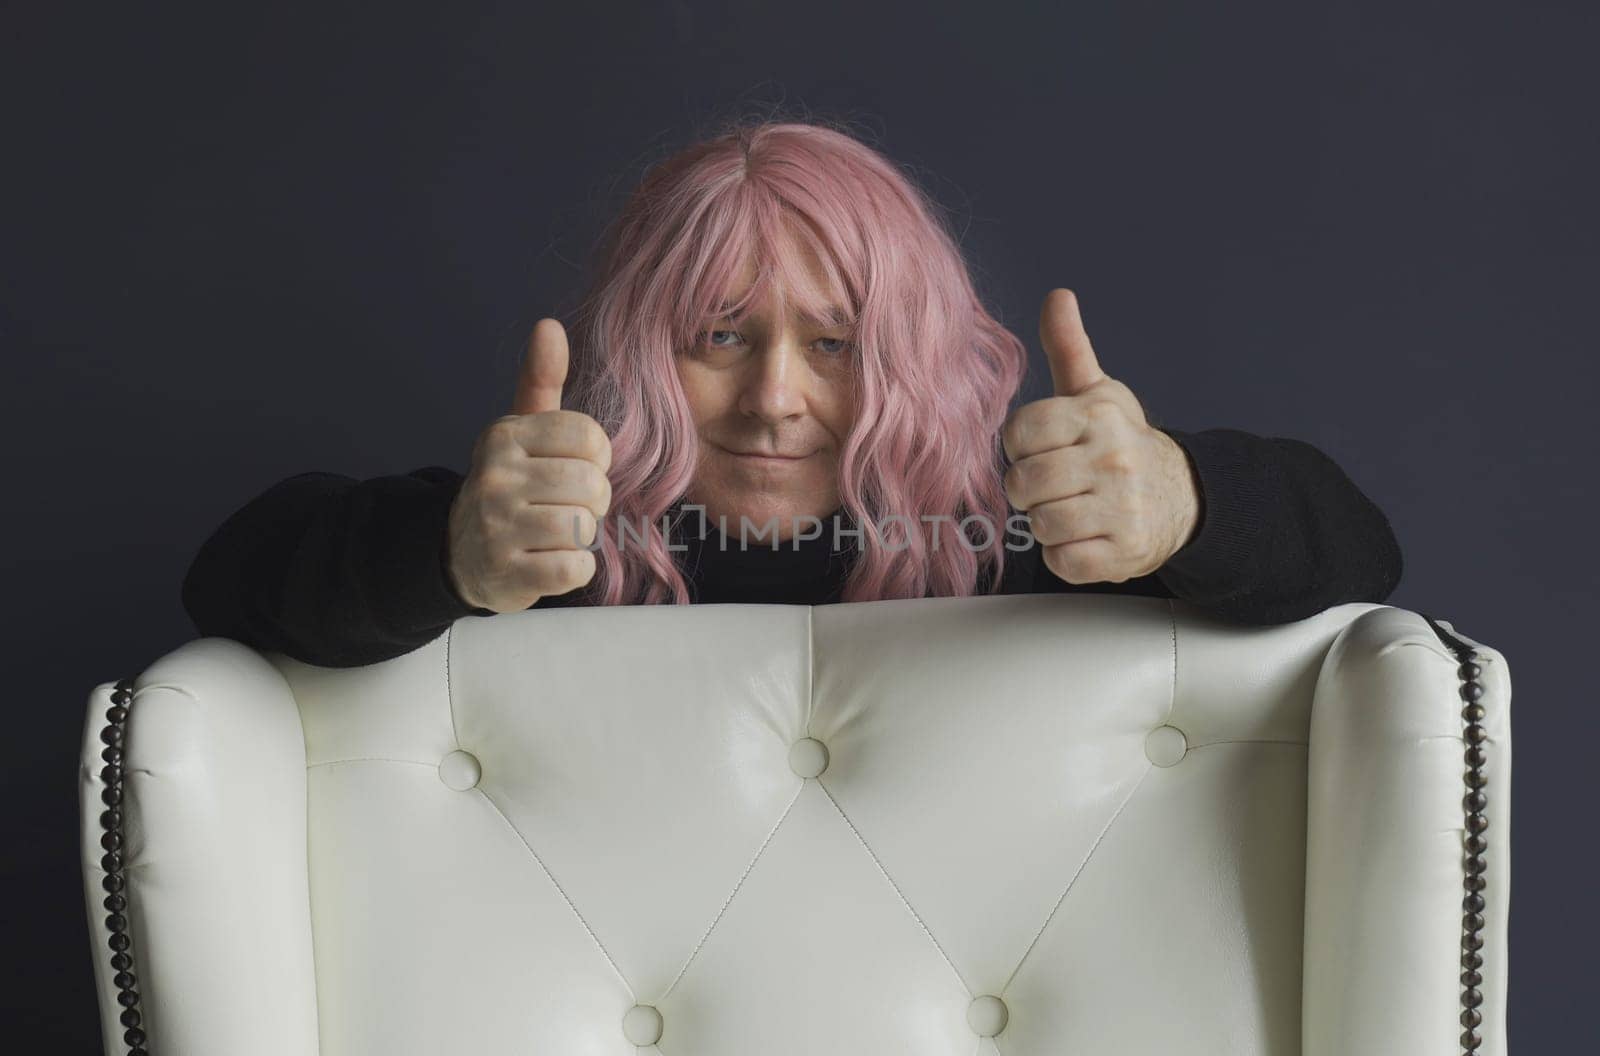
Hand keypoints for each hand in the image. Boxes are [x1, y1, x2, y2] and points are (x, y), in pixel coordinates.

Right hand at [447, 318, 612, 611]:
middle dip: (591, 501)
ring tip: (554, 533)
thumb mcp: (521, 430)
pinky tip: (550, 560)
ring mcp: (498, 527)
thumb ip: (541, 380)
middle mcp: (496, 477)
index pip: (590, 438)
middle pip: (592, 486)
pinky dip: (574, 569)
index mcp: (505, 436)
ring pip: (583, 527)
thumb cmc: (510, 485)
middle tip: (565, 506)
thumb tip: (549, 326)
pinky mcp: (508, 573)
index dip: (596, 458)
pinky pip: (575, 568)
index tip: (574, 468)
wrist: (462, 553)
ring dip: (581, 535)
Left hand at [1001, 289, 1199, 584]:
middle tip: (1051, 485)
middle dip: (1028, 489)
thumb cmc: (1121, 443)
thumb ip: (1069, 348)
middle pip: (1024, 482)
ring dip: (1047, 523)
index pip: (1021, 430)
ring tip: (1070, 510)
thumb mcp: (1099, 392)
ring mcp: (1122, 509)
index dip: (1018, 444)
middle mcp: (1113, 459)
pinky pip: (1064, 562)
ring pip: (1042, 524)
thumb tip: (1058, 295)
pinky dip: (1065, 556)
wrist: (1183, 499)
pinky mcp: (1124, 553)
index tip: (1038, 448)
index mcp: (1099, 416)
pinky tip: (1084, 538)